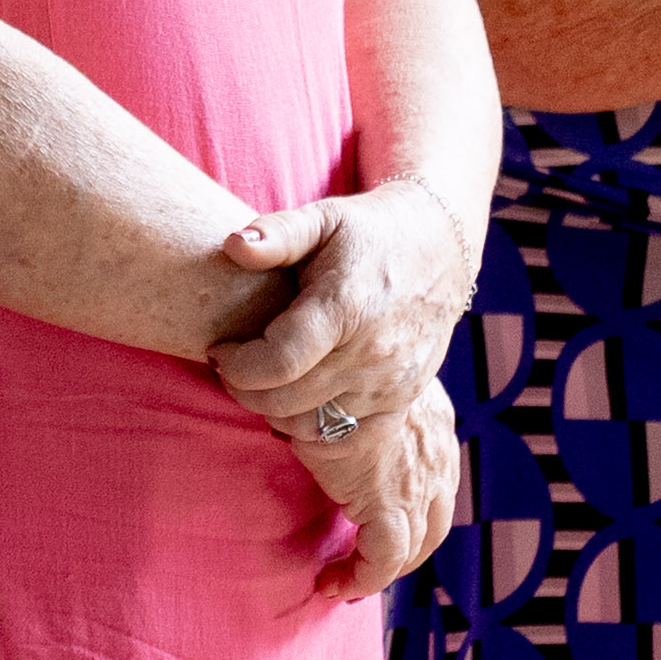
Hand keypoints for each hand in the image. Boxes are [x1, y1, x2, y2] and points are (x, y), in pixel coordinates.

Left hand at [210, 185, 476, 438]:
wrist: (441, 248)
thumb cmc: (370, 231)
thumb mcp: (322, 218)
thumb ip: (276, 234)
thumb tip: (233, 245)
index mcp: (345, 307)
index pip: (277, 362)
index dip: (236, 364)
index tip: (219, 349)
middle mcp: (372, 354)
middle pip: (286, 401)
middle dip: (244, 389)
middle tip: (232, 367)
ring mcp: (391, 383)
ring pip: (312, 426)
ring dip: (274, 411)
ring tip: (263, 381)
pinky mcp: (402, 400)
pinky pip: (348, 441)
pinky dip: (314, 432)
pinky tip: (297, 404)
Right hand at [285, 384, 464, 603]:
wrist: (329, 361)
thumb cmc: (331, 363)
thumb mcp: (359, 380)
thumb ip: (357, 403)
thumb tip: (319, 416)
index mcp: (436, 424)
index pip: (438, 482)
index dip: (415, 511)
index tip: (376, 527)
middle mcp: (438, 457)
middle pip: (434, 522)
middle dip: (404, 552)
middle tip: (365, 564)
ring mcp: (420, 482)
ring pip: (414, 545)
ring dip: (382, 568)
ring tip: (344, 578)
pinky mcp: (388, 501)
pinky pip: (384, 558)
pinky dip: (362, 577)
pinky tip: (332, 583)